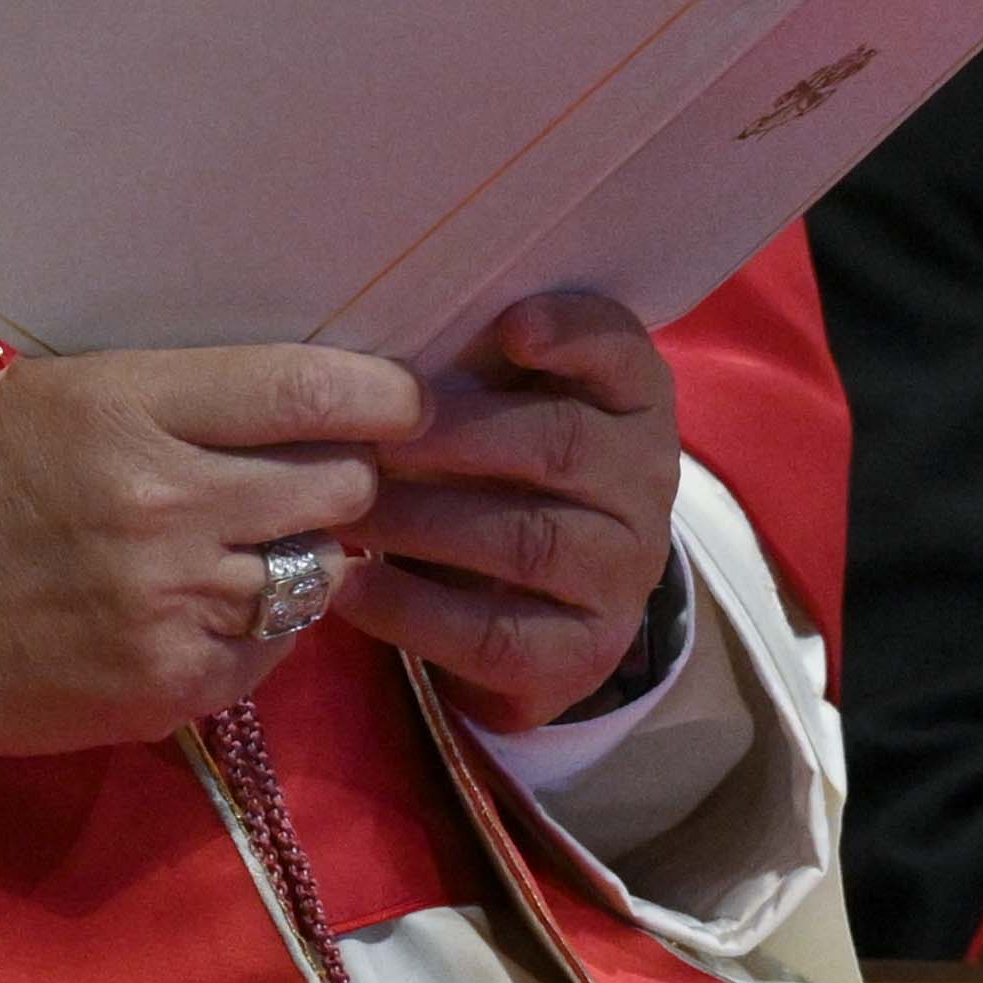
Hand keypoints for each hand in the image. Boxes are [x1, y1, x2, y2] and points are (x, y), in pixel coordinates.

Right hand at [0, 341, 414, 758]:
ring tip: (255, 541)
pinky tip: (211, 603)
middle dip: (348, 474)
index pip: (308, 392)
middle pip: (340, 482)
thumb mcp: (61, 394)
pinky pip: (280, 642)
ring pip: (321, 567)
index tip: (404, 401)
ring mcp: (174, 604)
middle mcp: (161, 503)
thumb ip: (179, 389)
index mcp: (125, 408)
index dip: (385, 396)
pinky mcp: (179, 684)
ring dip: (307, 551)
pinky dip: (265, 621)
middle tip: (321, 474)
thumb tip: (313, 388)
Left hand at [354, 292, 683, 734]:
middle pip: (562, 445)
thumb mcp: (495, 408)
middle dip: (456, 435)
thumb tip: (364, 343)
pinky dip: (415, 611)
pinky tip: (351, 587)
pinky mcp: (583, 655)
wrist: (532, 611)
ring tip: (338, 510)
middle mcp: (644, 484)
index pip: (625, 355)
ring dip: (421, 523)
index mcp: (631, 405)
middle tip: (366, 434)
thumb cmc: (495, 473)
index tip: (511, 328)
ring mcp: (621, 575)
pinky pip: (498, 634)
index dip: (575, 336)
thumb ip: (462, 368)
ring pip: (527, 541)